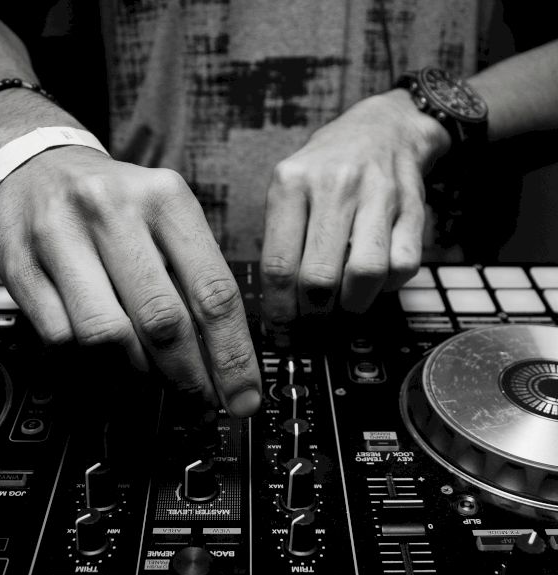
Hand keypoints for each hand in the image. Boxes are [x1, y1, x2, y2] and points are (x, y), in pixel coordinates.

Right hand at [0, 146, 261, 416]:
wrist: (40, 167)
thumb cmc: (119, 202)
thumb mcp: (170, 217)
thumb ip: (196, 278)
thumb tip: (222, 357)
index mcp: (166, 199)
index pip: (213, 292)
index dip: (232, 356)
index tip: (242, 396)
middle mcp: (113, 211)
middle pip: (163, 321)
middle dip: (189, 376)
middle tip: (202, 398)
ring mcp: (60, 236)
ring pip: (107, 335)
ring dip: (138, 370)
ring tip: (154, 373)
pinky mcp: (19, 264)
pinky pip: (62, 337)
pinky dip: (92, 359)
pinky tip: (109, 354)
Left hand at [261, 89, 450, 336]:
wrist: (383, 128)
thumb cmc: (327, 167)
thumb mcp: (288, 186)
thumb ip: (280, 238)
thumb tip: (279, 303)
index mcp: (291, 183)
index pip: (277, 265)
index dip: (279, 311)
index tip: (281, 332)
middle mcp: (333, 186)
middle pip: (318, 277)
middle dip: (314, 315)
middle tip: (313, 322)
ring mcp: (376, 194)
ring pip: (364, 273)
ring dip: (353, 304)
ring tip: (344, 303)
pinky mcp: (411, 207)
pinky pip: (403, 265)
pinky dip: (388, 286)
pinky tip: (375, 280)